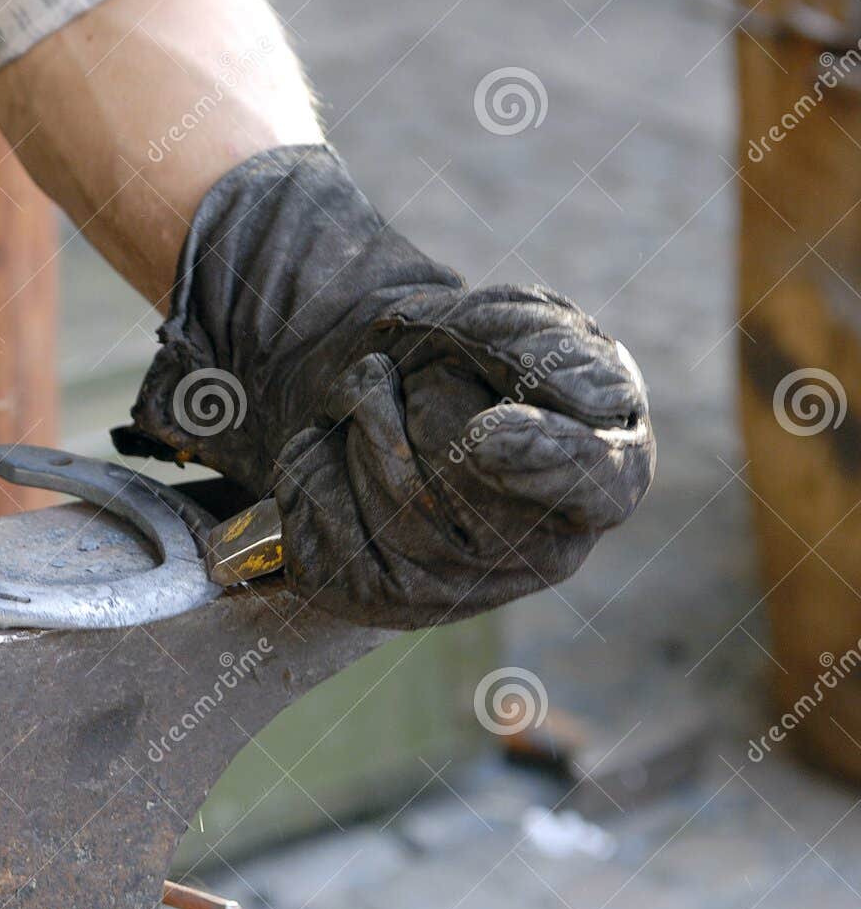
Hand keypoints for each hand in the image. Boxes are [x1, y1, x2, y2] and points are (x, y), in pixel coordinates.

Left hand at [122, 146, 654, 628]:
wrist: (310, 357)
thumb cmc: (418, 330)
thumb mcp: (499, 318)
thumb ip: (556, 358)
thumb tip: (554, 418)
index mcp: (585, 469)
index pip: (598, 486)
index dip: (548, 464)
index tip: (487, 426)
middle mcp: (529, 541)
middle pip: (488, 519)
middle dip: (424, 432)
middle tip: (381, 377)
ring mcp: (451, 577)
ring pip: (408, 535)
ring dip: (363, 448)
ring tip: (354, 403)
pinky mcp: (372, 591)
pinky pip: (344, 558)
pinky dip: (318, 493)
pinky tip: (318, 455)